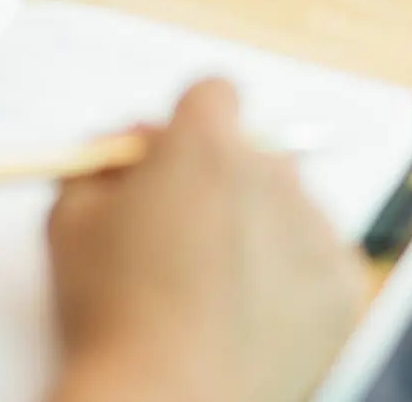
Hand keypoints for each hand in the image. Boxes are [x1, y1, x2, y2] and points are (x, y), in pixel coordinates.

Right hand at [46, 80, 362, 401]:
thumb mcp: (69, 221)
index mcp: (206, 145)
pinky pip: (320, 259)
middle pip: (252, 152)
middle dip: (221, 180)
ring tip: (211, 291)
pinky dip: (291, 280)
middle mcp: (272, 174)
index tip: (170, 161)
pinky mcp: (342, 287)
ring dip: (259, 229)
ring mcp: (315, 229)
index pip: (213, 94)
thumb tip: (120, 153)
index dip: (186, 127)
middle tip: (181, 233)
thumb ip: (99, 165)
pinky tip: (247, 317)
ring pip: (290, 205)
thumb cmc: (112, 318)